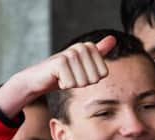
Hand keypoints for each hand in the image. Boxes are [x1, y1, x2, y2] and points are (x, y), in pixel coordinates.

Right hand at [0, 35, 116, 117]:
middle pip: (94, 78)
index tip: (80, 74)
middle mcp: (80, 47)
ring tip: (64, 77)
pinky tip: (57, 78)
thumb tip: (113, 38)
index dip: (92, 79)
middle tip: (71, 76)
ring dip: (73, 84)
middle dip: (83, 83)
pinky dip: (64, 85)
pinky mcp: (59, 62)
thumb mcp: (85, 64)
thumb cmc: (65, 73)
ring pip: (83, 82)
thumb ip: (99, 52)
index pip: (103, 73)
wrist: (41, 78)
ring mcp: (70, 53)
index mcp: (89, 47)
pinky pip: (71, 83)